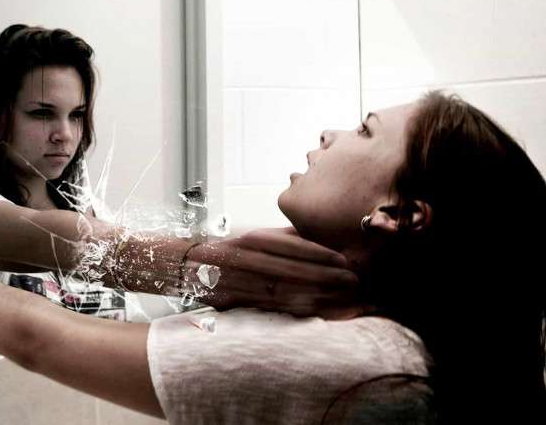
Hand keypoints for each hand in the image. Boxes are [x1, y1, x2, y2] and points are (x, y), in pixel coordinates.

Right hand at [187, 227, 366, 318]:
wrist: (193, 266)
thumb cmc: (236, 250)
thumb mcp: (258, 236)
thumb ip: (288, 236)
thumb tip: (323, 236)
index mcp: (256, 240)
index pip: (293, 246)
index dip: (320, 254)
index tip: (344, 260)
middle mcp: (249, 259)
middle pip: (293, 269)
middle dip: (325, 276)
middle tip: (352, 280)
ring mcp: (244, 282)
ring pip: (285, 290)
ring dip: (316, 295)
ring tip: (342, 297)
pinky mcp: (240, 301)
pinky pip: (274, 306)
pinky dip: (298, 309)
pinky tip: (319, 310)